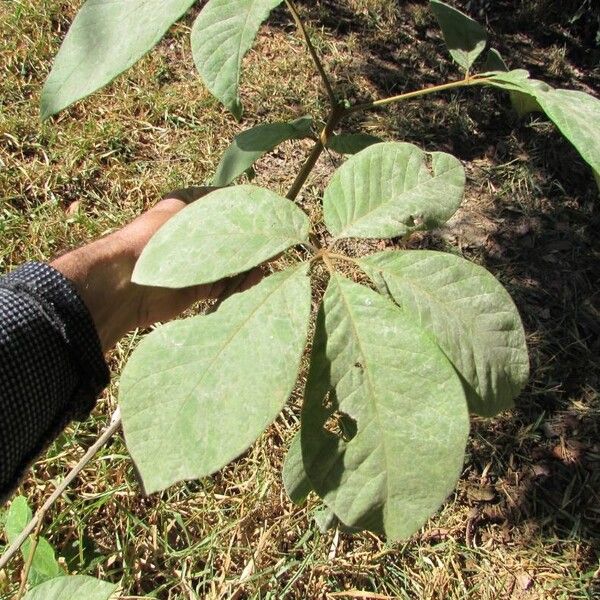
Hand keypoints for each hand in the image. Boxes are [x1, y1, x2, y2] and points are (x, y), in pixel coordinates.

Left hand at [52, 187, 260, 351]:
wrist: (124, 286)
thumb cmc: (157, 241)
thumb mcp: (194, 220)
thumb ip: (230, 222)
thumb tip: (262, 221)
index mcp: (189, 206)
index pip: (229, 204)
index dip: (252, 212)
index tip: (274, 218)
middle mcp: (194, 232)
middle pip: (234, 237)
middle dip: (254, 243)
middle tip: (275, 246)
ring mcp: (196, 261)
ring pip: (232, 262)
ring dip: (249, 265)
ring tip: (264, 267)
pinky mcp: (198, 287)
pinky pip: (225, 284)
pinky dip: (239, 284)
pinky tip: (253, 282)